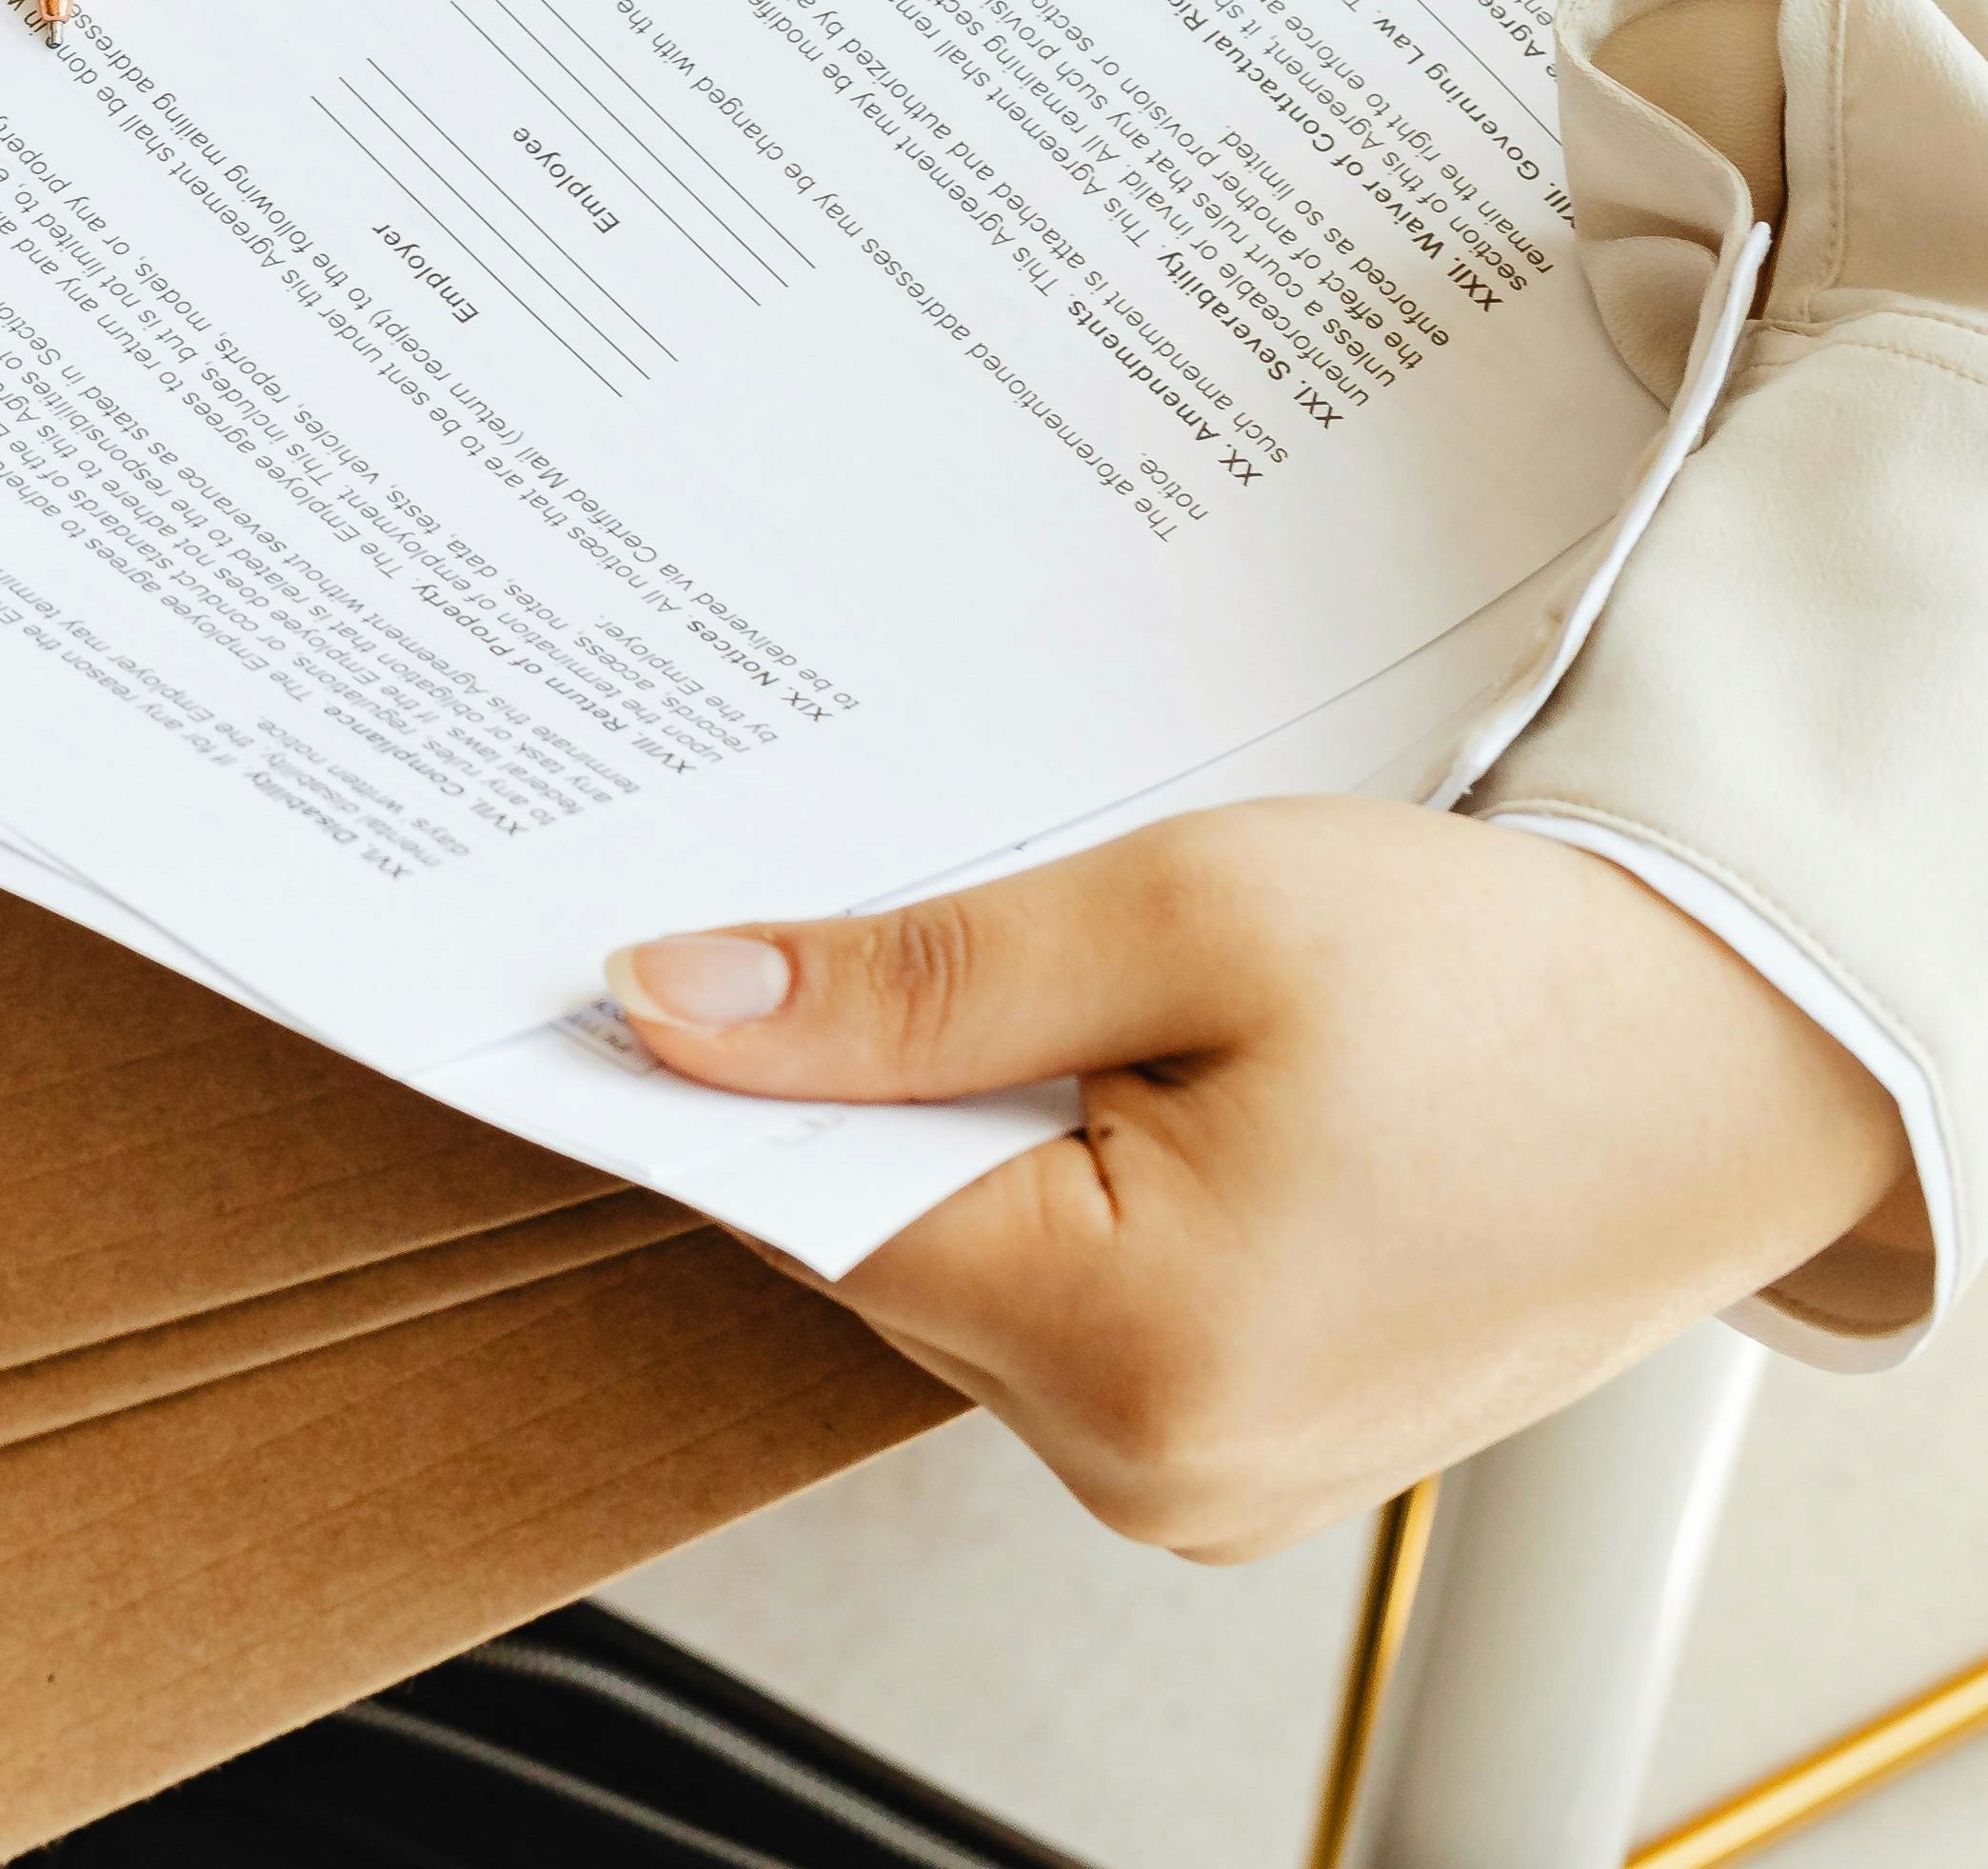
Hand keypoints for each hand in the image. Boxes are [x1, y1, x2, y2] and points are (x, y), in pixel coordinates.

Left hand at [609, 799, 1917, 1557]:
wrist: (1737, 1046)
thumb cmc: (1509, 983)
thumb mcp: (1180, 917)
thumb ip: (907, 985)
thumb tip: (677, 1003)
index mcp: (1138, 1359)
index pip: (807, 1209)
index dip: (720, 1065)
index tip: (639, 948)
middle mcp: (1156, 1470)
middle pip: (881, 1237)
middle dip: (866, 1073)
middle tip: (912, 898)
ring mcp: (1200, 1478)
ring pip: (962, 1258)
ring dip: (971, 1114)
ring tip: (1079, 979)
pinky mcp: (1235, 1437)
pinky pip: (1061, 1290)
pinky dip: (1054, 1166)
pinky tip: (1125, 1060)